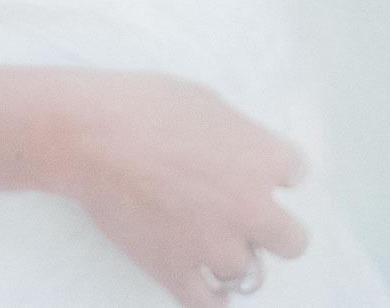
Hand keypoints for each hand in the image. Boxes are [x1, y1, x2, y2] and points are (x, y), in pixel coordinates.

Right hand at [56, 67, 310, 307]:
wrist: (92, 134)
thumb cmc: (146, 104)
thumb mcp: (207, 102)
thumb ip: (239, 135)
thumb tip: (245, 154)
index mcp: (260, 158)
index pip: (297, 173)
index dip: (275, 171)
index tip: (254, 167)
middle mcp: (249, 207)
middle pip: (293, 240)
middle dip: (272, 227)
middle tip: (245, 215)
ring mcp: (214, 245)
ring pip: (250, 273)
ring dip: (234, 255)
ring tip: (210, 239)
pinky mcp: (176, 270)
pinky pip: (209, 303)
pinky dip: (210, 294)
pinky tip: (206, 281)